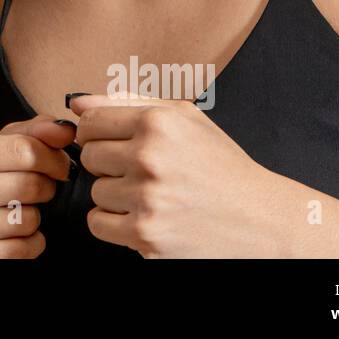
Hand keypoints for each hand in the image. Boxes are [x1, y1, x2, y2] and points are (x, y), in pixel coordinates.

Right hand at [0, 114, 75, 257]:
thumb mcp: (0, 149)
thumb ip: (33, 133)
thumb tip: (64, 130)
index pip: (23, 149)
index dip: (53, 159)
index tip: (58, 166)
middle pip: (28, 185)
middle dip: (45, 188)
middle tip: (40, 190)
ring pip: (26, 220)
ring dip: (34, 218)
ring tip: (20, 212)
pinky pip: (19, 249)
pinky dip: (30, 244)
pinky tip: (15, 236)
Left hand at [68, 91, 285, 257]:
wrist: (260, 219)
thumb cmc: (220, 166)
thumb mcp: (184, 119)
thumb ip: (127, 102)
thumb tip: (78, 104)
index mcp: (157, 123)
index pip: (89, 122)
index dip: (97, 133)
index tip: (113, 142)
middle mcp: (149, 158)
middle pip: (89, 157)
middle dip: (108, 164)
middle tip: (140, 171)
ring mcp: (147, 200)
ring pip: (95, 192)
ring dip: (115, 196)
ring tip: (150, 195)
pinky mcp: (146, 236)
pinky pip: (98, 224)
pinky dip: (114, 223)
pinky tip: (143, 216)